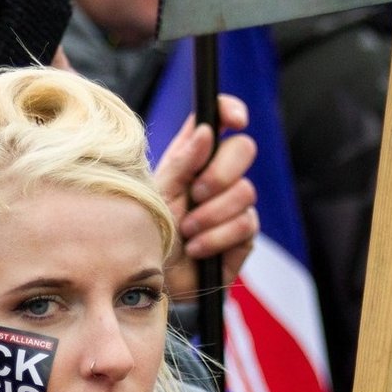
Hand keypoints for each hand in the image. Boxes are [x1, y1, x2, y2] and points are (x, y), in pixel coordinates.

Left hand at [153, 94, 258, 301]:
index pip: (220, 119)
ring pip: (246, 191)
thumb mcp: (157, 194)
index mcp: (193, 155)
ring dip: (211, 214)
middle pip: (244, 149)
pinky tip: (197, 249)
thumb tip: (206, 131)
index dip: (231, 111)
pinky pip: (245, 225)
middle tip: (196, 193)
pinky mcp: (244, 235)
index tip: (235, 119)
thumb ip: (180, 163)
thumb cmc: (146, 233)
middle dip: (220, 173)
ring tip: (187, 231)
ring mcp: (234, 205)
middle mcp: (217, 175)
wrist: (151, 281)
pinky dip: (217, 237)